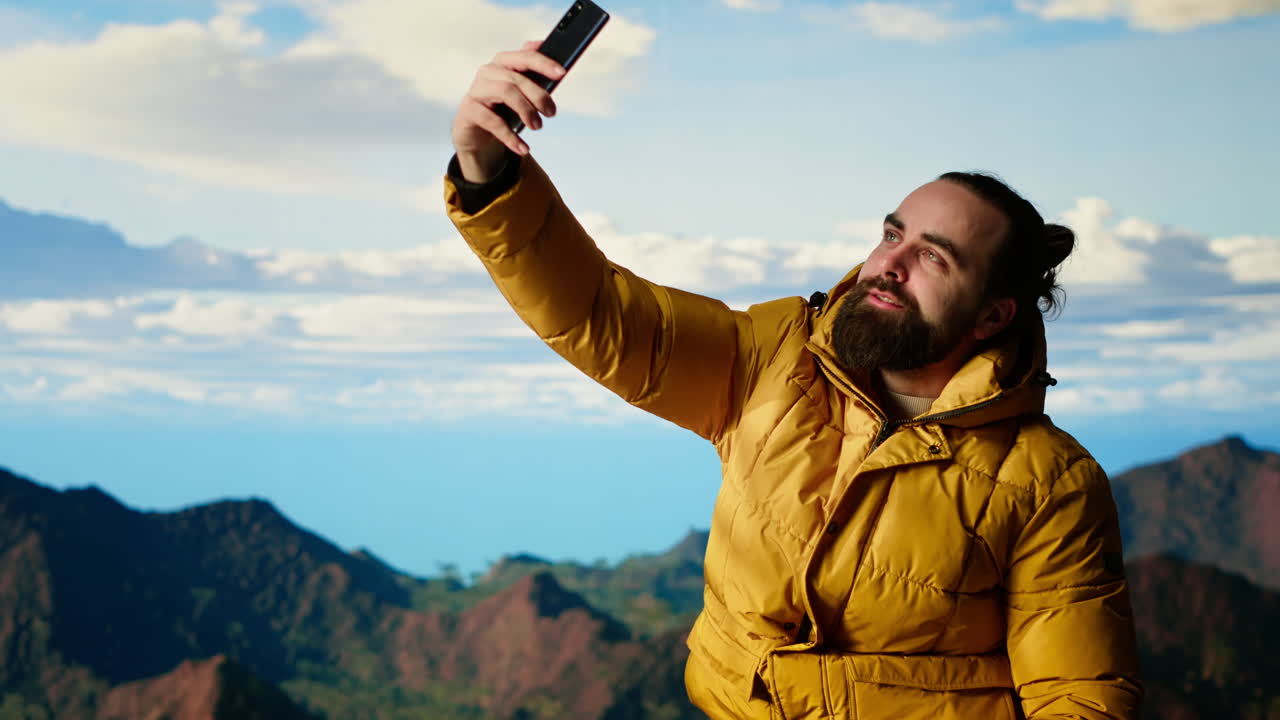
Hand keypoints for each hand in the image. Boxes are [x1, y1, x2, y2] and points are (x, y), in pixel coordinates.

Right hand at [451, 41, 565, 182]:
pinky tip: (523, 148)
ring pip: (505, 92)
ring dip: (526, 111)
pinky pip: (493, 122)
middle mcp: (488, 72)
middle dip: (538, 95)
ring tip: (537, 126)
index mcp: (503, 63)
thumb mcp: (521, 94)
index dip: (543, 63)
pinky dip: (511, 137)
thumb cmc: (502, 109)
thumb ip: (535, 79)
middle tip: (551, 112)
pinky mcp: (469, 110)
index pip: (524, 56)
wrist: (477, 134)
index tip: (562, 73)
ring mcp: (477, 89)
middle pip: (517, 78)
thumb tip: (557, 69)